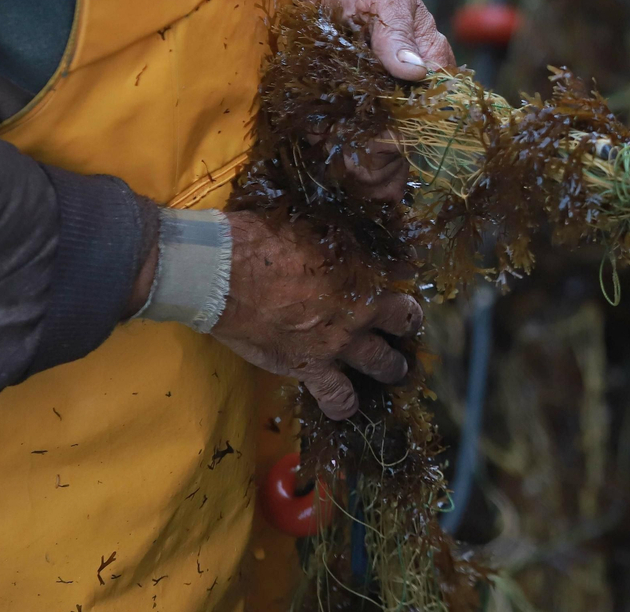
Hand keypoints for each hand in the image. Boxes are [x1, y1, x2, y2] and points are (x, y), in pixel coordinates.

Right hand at [211, 211, 422, 419]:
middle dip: (407, 324)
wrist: (222, 272)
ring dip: (391, 366)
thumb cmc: (262, 239)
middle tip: (404, 326)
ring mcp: (339, 342)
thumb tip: (355, 232)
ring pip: (382, 362)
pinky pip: (337, 395)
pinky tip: (347, 408)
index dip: (403, 276)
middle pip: (404, 321)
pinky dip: (344, 403)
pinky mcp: (310, 367)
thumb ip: (340, 235)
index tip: (400, 278)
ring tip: (394, 369)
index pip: (402, 275)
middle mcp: (361, 309)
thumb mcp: (313, 222)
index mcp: (363, 269)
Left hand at [283, 0, 453, 199]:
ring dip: (356, 134)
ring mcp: (390, 89)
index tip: (383, 136)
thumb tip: (415, 72)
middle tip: (350, 144)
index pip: (436, 103)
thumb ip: (397, 36)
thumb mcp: (384, 1)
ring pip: (383, 125)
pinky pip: (357, 119)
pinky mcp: (364, 94)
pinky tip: (319, 131)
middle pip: (409, 121)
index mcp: (434, 59)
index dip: (413, 124)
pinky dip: (338, 126)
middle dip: (380, 136)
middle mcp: (417, 81)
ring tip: (327, 138)